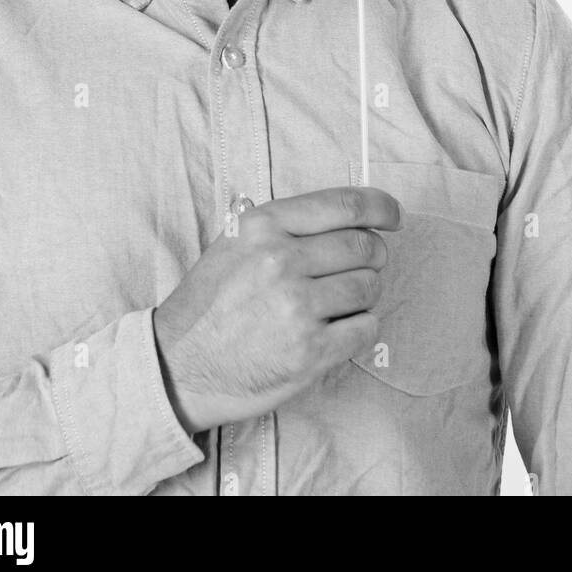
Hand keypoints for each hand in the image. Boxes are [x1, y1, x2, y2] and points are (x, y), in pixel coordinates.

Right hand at [151, 186, 401, 434]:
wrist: (178, 366)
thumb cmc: (211, 303)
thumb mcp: (236, 242)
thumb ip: (287, 224)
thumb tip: (352, 216)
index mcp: (265, 226)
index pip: (346, 205)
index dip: (382, 208)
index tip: (394, 217)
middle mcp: (282, 260)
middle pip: (365, 246)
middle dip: (373, 257)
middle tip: (360, 269)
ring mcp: (297, 307)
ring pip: (369, 287)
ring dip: (363, 295)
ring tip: (335, 304)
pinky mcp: (310, 351)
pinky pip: (367, 328)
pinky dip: (359, 328)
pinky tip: (335, 330)